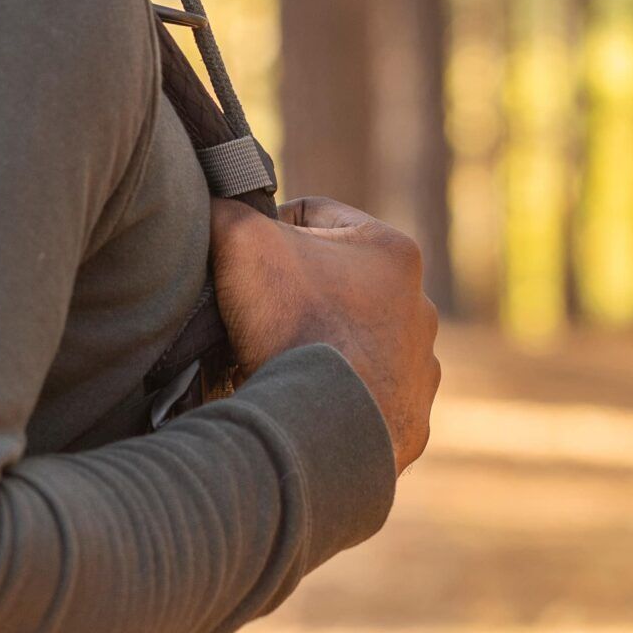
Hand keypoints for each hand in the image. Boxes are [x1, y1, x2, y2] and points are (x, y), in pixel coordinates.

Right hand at [209, 196, 441, 472]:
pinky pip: (364, 401)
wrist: (320, 429)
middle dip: (298, 293)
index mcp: (393, 251)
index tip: (244, 261)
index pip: (314, 215)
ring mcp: (420, 370)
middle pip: (339, 282)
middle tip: (256, 315)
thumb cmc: (291, 324)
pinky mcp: (410, 424)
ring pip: (356, 343)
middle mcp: (421, 308)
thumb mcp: (242, 239)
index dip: (268, 229)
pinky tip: (303, 401)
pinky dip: (335, 399)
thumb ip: (225, 209)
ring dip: (322, 346)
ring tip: (279, 362)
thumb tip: (211, 203)